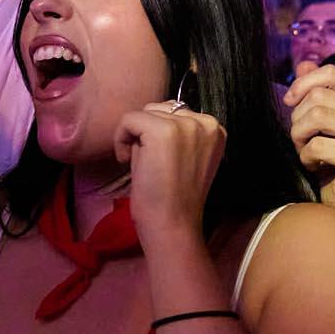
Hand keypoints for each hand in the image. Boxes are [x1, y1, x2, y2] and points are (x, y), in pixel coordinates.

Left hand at [115, 101, 224, 245]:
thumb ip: (178, 133)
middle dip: (148, 132)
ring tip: (141, 163)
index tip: (160, 161)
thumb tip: (152, 116)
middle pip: (160, 109)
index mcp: (215, 128)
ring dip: (136, 135)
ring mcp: (185, 124)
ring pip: (144, 112)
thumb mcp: (188, 156)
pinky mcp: (163, 130)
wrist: (173, 224)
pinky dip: (120, 138)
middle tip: (150, 164)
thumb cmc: (175, 197)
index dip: (159, 135)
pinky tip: (126, 161)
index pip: (176, 113)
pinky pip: (129, 119)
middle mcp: (205, 122)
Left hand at [284, 62, 334, 226]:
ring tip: (305, 150)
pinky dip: (306, 156)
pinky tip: (314, 165)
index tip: (290, 101)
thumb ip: (315, 91)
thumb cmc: (332, 159)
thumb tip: (305, 63)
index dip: (303, 84)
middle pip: (319, 96)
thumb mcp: (322, 121)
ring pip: (316, 116)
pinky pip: (317, 145)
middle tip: (300, 138)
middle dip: (298, 117)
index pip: (330, 73)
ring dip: (300, 136)